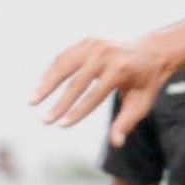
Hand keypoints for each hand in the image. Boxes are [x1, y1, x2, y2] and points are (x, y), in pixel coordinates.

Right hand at [34, 38, 172, 144]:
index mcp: (121, 68)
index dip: (78, 112)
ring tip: (32, 101)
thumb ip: (127, 122)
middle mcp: (106, 53)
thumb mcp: (142, 103)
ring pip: (64, 64)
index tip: (62, 126)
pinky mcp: (87, 41)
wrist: (152, 51)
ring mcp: (95, 44)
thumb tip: (116, 143)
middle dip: (60, 103)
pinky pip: (64, 57)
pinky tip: (41, 87)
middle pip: (76, 81)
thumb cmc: (146, 82)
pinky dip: (51, 72)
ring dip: (46, 83)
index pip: (95, 95)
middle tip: (45, 120)